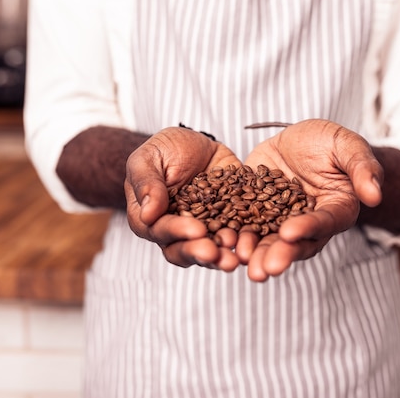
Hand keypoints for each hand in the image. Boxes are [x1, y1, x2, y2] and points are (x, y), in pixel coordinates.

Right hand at [125, 127, 241, 270]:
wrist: (196, 142)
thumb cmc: (164, 150)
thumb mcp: (148, 159)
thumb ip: (146, 184)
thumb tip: (147, 215)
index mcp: (150, 220)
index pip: (160, 231)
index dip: (177, 232)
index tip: (196, 230)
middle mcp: (176, 231)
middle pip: (183, 250)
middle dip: (200, 252)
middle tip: (215, 253)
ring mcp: (204, 229)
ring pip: (209, 250)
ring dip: (221, 256)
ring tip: (234, 258)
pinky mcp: (228, 222)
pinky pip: (236, 235)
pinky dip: (243, 241)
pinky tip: (253, 241)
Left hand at [238, 119, 382, 281]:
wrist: (299, 140)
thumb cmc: (330, 142)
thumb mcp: (347, 145)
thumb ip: (363, 168)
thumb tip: (375, 196)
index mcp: (336, 210)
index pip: (324, 222)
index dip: (308, 228)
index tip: (289, 234)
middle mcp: (308, 222)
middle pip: (295, 243)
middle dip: (278, 255)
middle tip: (262, 270)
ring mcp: (280, 220)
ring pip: (268, 240)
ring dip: (254, 253)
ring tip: (238, 261)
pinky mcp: (255, 212)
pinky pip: (244, 225)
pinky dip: (233, 235)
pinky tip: (218, 241)